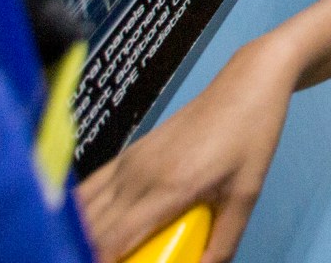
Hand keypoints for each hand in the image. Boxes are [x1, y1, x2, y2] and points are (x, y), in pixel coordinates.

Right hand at [78, 35, 299, 262]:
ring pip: (82, 212)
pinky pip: (88, 190)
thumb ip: (224, 241)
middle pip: (91, 232)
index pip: (113, 241)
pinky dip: (79, 216)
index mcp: (170, 188)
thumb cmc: (251, 136)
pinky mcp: (128, 153)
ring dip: (81, 239)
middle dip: (86, 255)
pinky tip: (85, 233)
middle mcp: (139, 176)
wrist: (247, 84)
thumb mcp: (246, 194)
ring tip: (88, 253)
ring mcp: (130, 162)